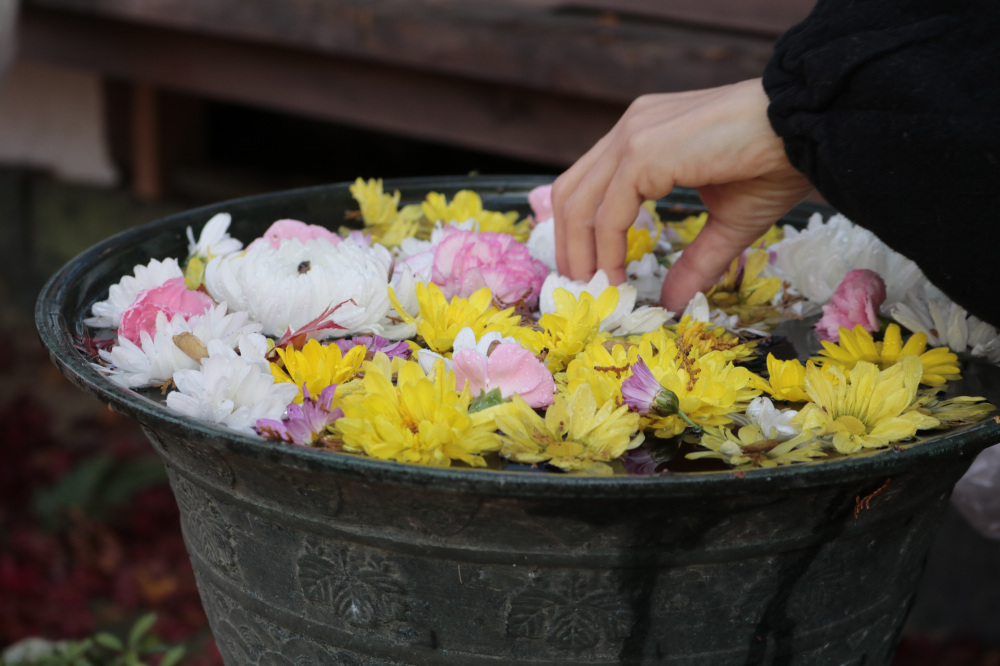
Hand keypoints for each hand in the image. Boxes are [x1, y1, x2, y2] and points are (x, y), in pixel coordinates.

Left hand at [551, 78, 813, 311]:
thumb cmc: (777, 163)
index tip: (589, 274)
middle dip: (569, 247)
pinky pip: (608, 212)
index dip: (578, 232)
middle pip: (571, 194)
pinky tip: (617, 275)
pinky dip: (605, 249)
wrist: (808, 129)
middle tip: (581, 290)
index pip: (587, 185)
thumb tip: (671, 302)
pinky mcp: (644, 151)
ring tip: (595, 290)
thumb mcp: (728, 222)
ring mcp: (634, 134)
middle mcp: (631, 128)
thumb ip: (695, 261)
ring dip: (580, 253)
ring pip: (578, 203)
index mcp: (643, 134)